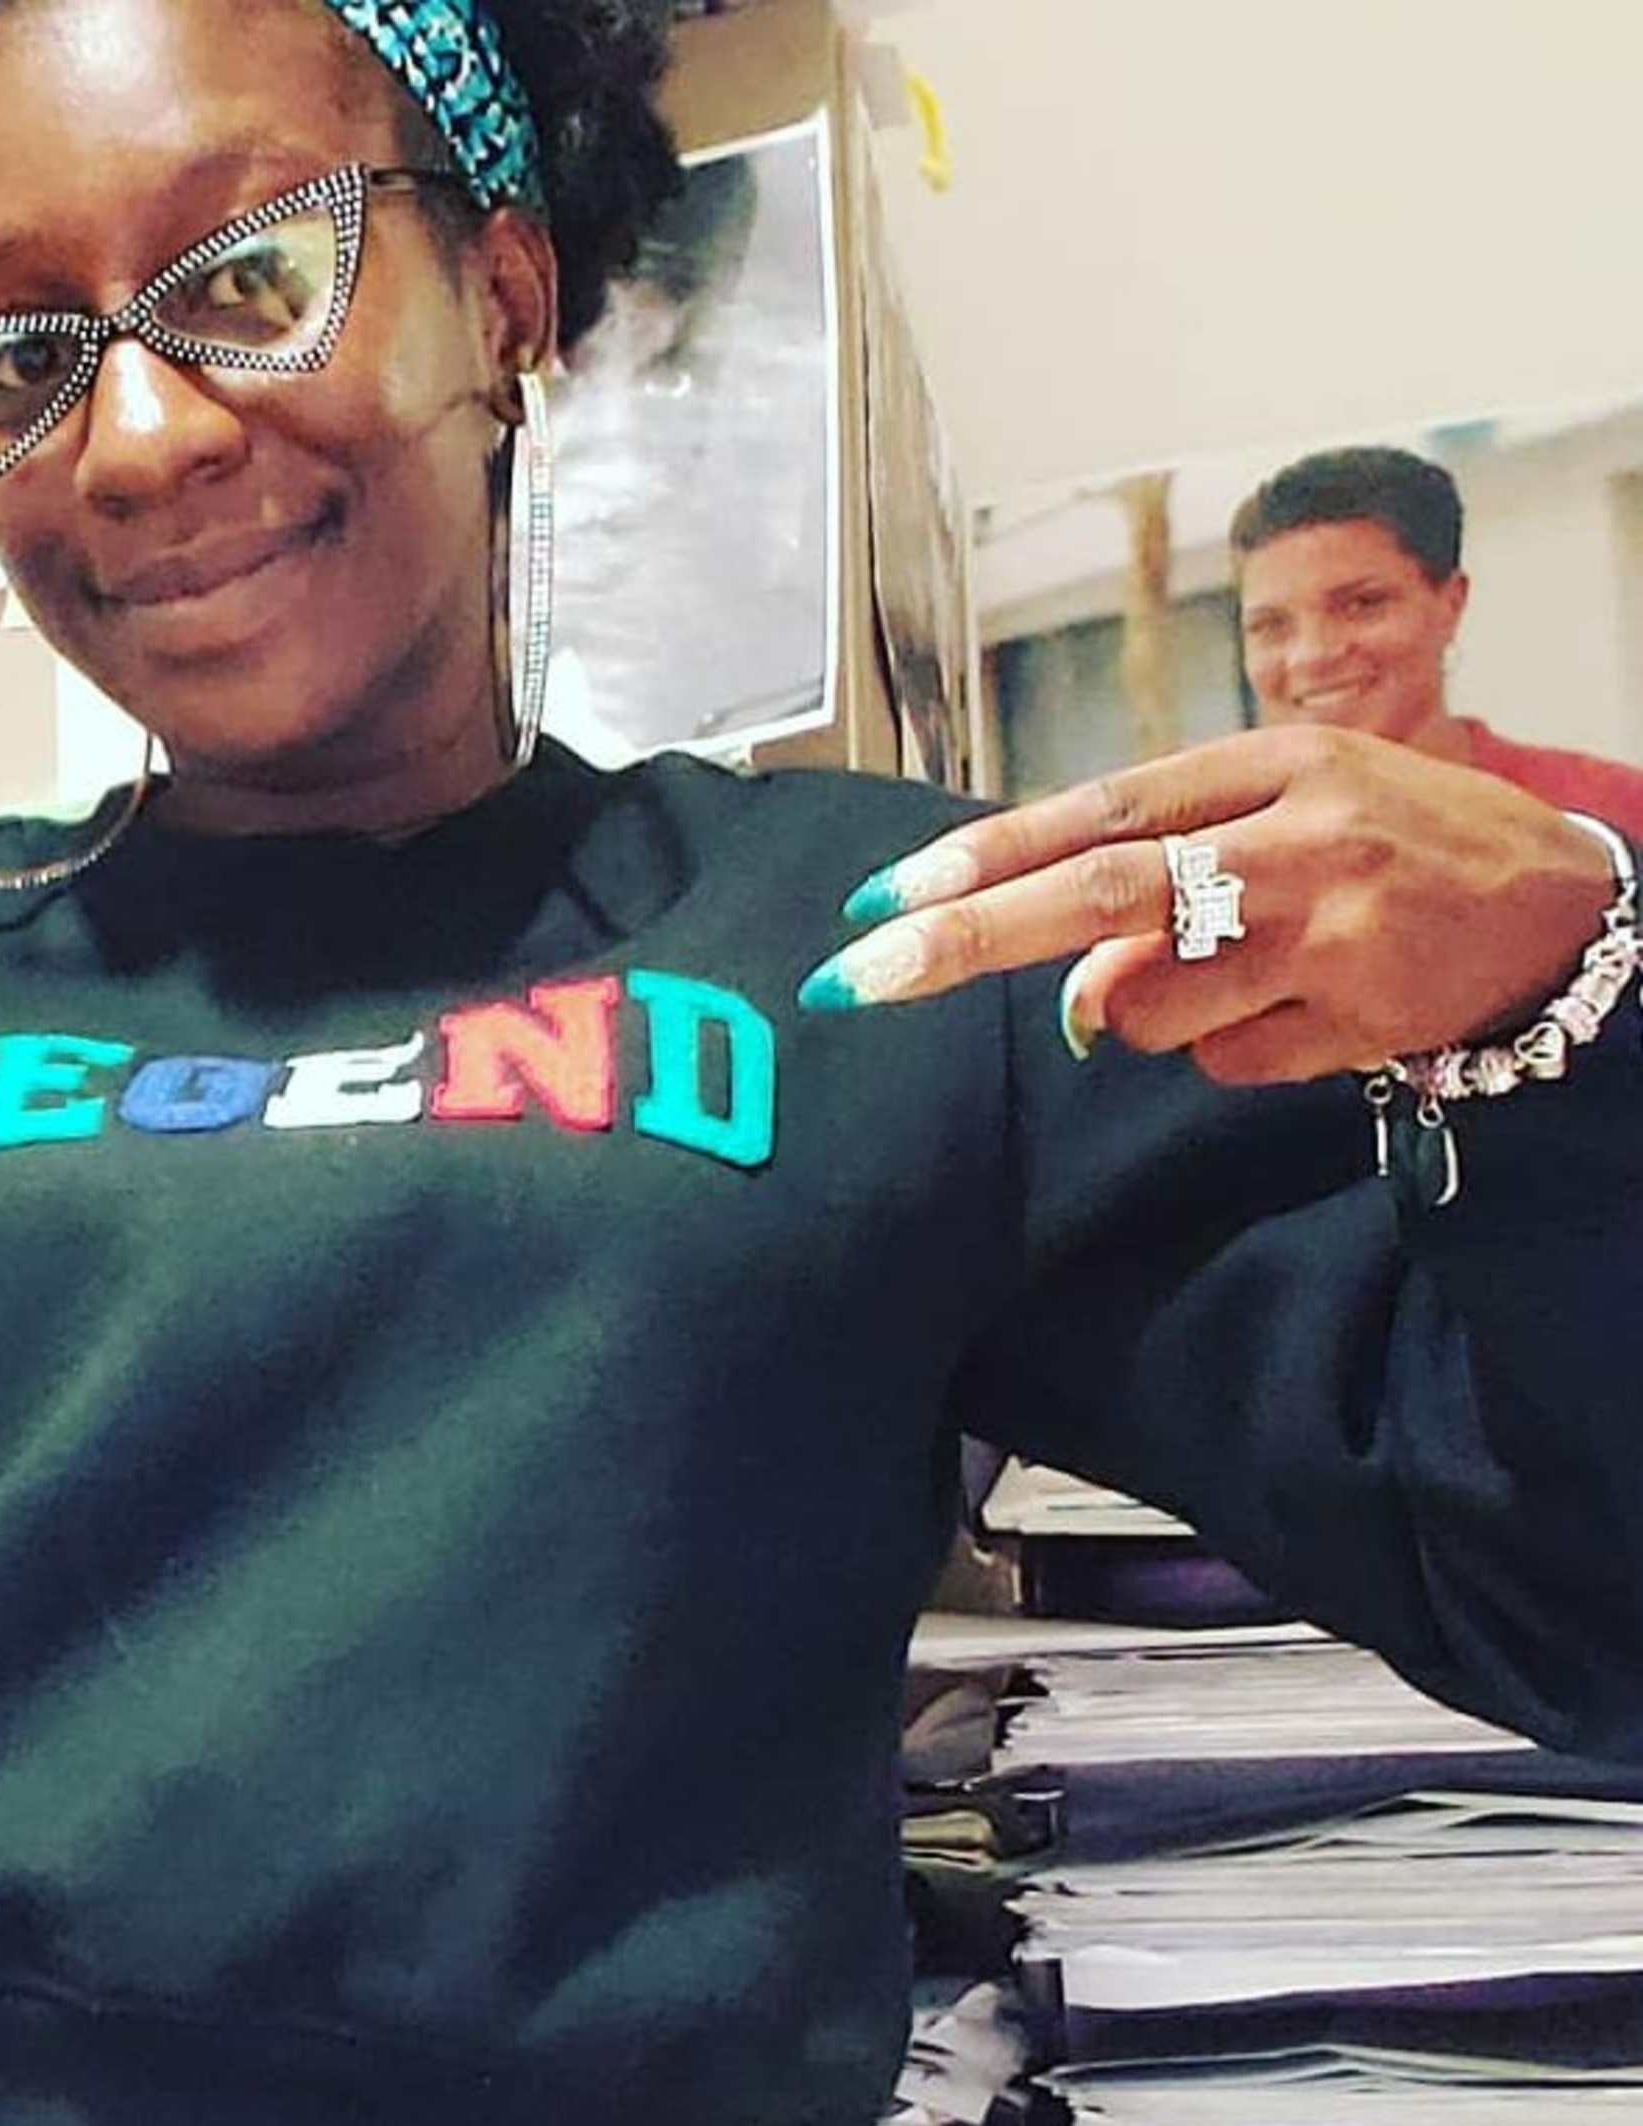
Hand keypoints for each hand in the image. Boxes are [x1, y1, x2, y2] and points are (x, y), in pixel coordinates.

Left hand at [808, 730, 1622, 1083]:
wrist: (1566, 917)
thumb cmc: (1395, 856)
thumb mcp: (1287, 822)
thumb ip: (1164, 878)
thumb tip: (1068, 991)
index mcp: (1272, 765)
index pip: (1094, 812)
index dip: (979, 859)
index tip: (880, 901)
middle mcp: (1297, 836)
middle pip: (1098, 893)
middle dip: (965, 940)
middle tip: (857, 978)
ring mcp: (1327, 928)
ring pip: (1152, 1004)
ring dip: (1154, 1015)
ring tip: (1252, 977)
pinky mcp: (1355, 1013)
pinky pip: (1223, 1063)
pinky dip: (1233, 1053)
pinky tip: (1309, 1014)